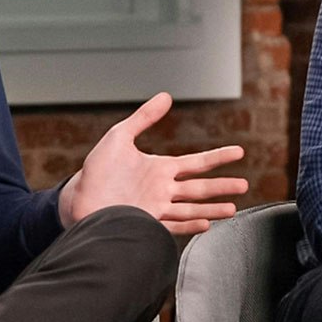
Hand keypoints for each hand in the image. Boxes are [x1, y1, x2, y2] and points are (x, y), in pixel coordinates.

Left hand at [59, 92, 248, 234]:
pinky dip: (189, 225)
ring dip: (212, 208)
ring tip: (232, 209)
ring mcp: (156, 208)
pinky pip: (172, 225)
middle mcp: (163, 190)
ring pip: (191, 208)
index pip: (196, 162)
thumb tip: (166, 96)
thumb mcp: (119, 137)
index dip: (218, 157)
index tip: (239, 152)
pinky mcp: (145, 224)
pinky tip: (205, 224)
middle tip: (244, 185)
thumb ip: (144, 118)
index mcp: (160, 169)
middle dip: (222, 186)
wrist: (78, 200)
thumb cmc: (97, 171)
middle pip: (199, 187)